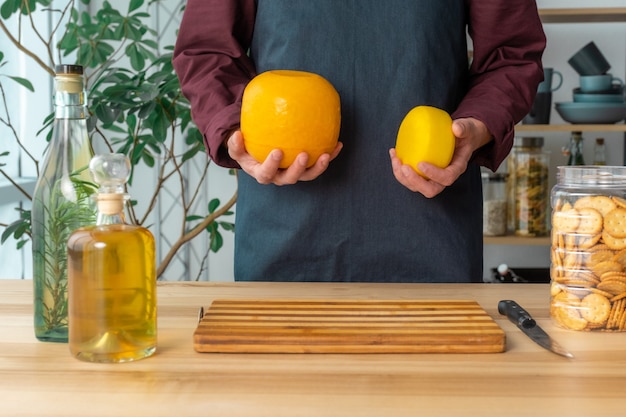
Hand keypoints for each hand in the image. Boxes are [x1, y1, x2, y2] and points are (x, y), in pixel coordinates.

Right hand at [226, 130, 342, 184]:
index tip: (277, 151)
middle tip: (303, 155)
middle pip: (290, 178)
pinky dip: (329, 156)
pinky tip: (338, 144)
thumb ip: (235, 144)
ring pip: (308, 175)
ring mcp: (294, 173)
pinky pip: (318, 163)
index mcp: (263, 173)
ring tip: (326, 154)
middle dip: (298, 169)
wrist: (259, 155)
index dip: (272, 165)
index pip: (267, 174)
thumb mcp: (237, 149)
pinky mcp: (306, 167)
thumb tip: (236, 134)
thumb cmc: (247, 150)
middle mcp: (280, 176)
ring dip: (318, 167)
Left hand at [389, 117, 491, 197]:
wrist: (464, 137)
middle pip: (430, 189)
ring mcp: (433, 177)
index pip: (447, 178)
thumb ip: (463, 128)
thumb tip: (455, 128)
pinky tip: (394, 154)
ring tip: (396, 160)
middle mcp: (444, 176)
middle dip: (414, 181)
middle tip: (404, 167)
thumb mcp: (468, 128)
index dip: (434, 174)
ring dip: (403, 177)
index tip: (421, 164)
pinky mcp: (423, 173)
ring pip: (417, 186)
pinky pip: (410, 177)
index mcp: (457, 167)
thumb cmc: (466, 135)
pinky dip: (399, 169)